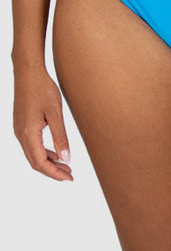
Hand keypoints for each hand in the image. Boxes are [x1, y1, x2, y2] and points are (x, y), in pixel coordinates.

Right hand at [12, 66, 72, 180]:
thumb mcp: (55, 114)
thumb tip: (66, 158)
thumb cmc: (43, 89)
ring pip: (33, 154)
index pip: (40, 162)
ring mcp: (19, 130)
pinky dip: (44, 152)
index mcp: (28, 133)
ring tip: (67, 167)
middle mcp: (21, 134)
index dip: (55, 173)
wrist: (28, 72)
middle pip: (35, 162)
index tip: (69, 178)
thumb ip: (60, 137)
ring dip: (49, 162)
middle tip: (70, 176)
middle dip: (52, 171)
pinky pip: (32, 145)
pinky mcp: (22, 125)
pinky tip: (57, 153)